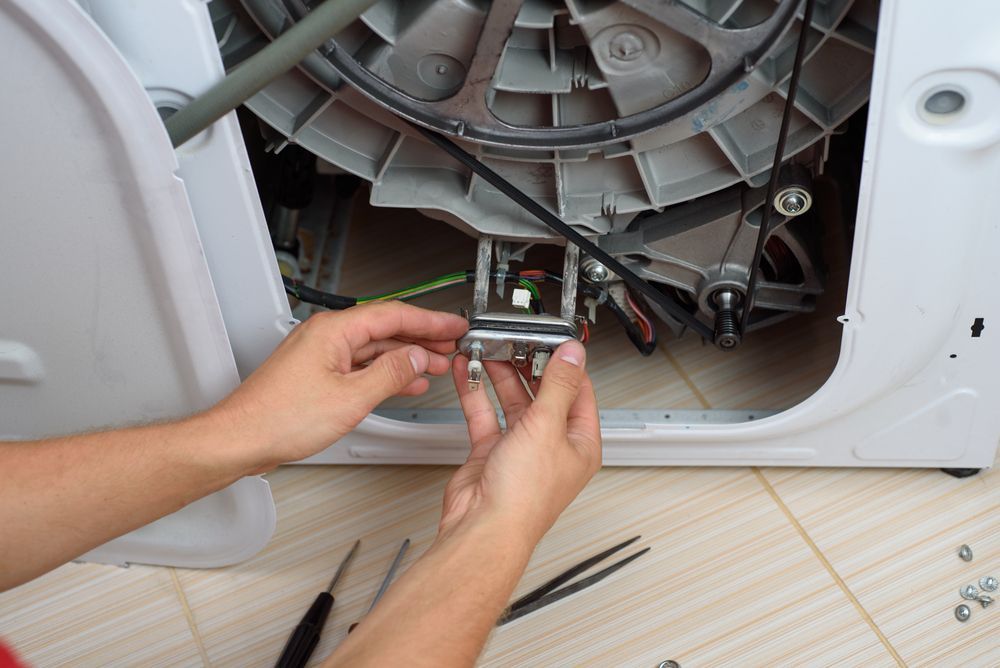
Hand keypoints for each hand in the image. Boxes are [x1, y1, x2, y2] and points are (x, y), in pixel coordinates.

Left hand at [212, 302, 467, 472]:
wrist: (240, 440)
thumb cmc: (278, 418)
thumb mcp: (350, 397)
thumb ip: (390, 374)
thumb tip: (417, 358)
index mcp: (333, 331)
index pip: (393, 315)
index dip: (429, 320)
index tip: (453, 325)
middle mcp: (325, 337)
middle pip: (385, 329)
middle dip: (422, 338)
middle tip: (452, 344)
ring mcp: (320, 356)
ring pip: (374, 349)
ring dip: (407, 357)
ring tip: (437, 365)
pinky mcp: (316, 376)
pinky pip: (361, 366)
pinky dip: (386, 373)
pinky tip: (404, 382)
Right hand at [441, 340, 601, 545]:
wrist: (483, 528)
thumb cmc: (524, 497)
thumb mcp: (547, 427)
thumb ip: (558, 385)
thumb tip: (574, 355)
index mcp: (579, 442)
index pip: (579, 392)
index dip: (566, 363)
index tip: (553, 339)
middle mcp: (552, 446)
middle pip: (544, 393)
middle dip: (529, 365)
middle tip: (517, 341)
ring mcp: (521, 449)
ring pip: (513, 401)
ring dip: (501, 376)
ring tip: (491, 349)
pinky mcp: (492, 453)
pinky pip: (485, 414)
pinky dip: (476, 392)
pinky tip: (470, 371)